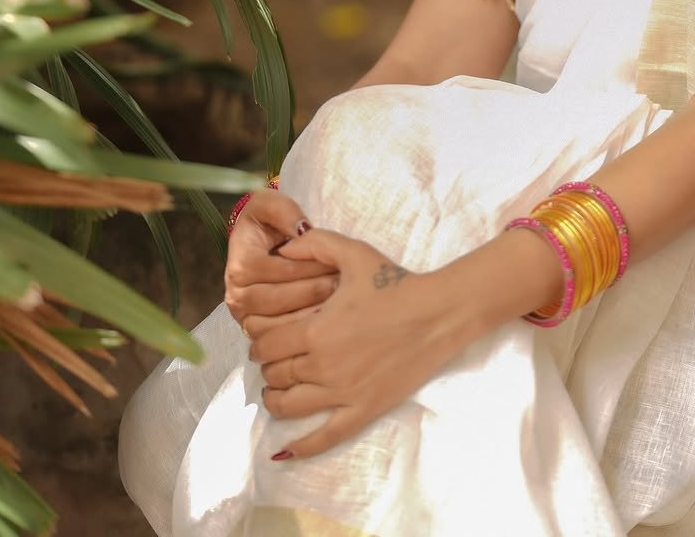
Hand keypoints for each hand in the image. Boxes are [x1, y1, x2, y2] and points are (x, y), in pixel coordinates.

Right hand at [224, 189, 338, 338]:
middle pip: (275, 300)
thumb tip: (300, 230)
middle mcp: (237, 295)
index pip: (275, 270)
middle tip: (340, 284)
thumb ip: (284, 211)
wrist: (262, 242)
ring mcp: (246, 318)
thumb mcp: (271, 205)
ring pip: (276, 324)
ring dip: (308, 314)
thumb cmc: (269, 223)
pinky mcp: (258, 333)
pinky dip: (302, 333)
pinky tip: (326, 320)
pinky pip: (278, 341)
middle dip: (311, 291)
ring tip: (337, 302)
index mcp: (240, 264)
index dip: (305, 266)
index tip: (332, 261)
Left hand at [250, 229, 473, 459]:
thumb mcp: (352, 253)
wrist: (436, 312)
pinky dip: (301, 447)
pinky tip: (286, 450)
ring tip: (276, 392)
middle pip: (275, 374)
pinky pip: (324, 437)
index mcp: (315, 331)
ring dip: (275, 400)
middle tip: (274, 359)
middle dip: (268, 367)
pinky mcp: (362, 410)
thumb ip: (313, 244)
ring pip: (290, 406)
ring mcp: (342, 393)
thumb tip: (282, 249)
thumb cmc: (394, 282)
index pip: (267, 345)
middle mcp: (322, 366)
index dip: (258, 342)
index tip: (261, 339)